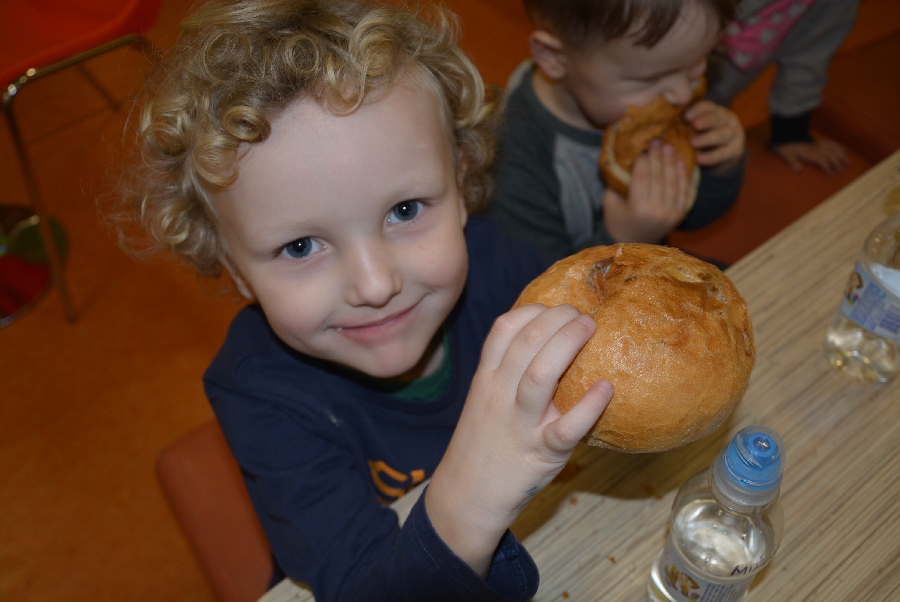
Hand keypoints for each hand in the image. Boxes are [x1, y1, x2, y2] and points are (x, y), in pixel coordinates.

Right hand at [425, 303, 612, 576]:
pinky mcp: (541, 454)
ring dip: (568, 344)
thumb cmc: (484, 442)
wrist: (466, 495)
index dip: (535, 310)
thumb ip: (506, 370)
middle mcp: (500, 395)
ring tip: (590, 329)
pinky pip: (566, 428)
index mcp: (486, 378)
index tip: (556, 309)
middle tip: (582, 315)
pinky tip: (606, 389)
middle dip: (558, 319)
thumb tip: (547, 340)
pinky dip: (588, 406)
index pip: (504, 328)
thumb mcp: (484, 399)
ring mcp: (520, 424)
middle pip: (526, 342)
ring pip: (540, 374)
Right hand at [604, 139, 690, 242]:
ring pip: (673, 181)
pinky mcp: (680, 214)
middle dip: (658, 156)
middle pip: (659, 176)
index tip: (643, 149)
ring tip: (669, 147)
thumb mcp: (610, 203)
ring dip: (671, 162)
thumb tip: (624, 160)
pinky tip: (680, 162)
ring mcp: (671, 213)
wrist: (633, 245)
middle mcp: (657, 210)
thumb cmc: (617, 222)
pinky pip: (684, 191)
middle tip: (657, 141)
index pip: (642, 177)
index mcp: (638, 208)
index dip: (643, 161)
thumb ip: (616, 184)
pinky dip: (683, 175)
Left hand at [684, 100, 744, 172]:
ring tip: (693, 142)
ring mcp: (733, 135)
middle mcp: (727, 120)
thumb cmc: (705, 136)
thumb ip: (687, 124)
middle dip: (705, 121)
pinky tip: (699, 159)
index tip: (686, 115)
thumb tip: (664, 123)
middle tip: (693, 125)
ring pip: (722, 135)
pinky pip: (723, 153)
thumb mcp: (698, 127)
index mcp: (716, 111)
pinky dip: (710, 157)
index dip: (698, 109)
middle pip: (717, 118)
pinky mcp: (735, 151)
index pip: (708, 106)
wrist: (726, 152)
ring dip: (707, 138)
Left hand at [772, 139, 849, 174]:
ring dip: (841, 155)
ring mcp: (818, 144)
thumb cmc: (786, 147)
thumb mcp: (786, 155)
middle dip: (838, 163)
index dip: (827, 167)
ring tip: (848, 163)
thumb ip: (792, 162)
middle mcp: (816, 148)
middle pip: (830, 155)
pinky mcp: (818, 142)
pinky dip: (839, 147)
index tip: (831, 175)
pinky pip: (831, 143)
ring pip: (833, 148)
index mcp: (809, 152)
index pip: (822, 160)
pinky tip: (844, 151)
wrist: (786, 137)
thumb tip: (798, 170)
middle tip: (842, 172)